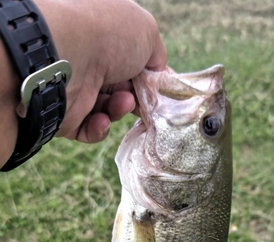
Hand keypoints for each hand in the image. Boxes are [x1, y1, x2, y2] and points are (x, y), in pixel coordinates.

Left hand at [37, 0, 166, 142]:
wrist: (67, 59)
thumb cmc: (109, 37)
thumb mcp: (147, 32)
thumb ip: (157, 54)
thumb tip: (158, 72)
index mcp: (104, 38)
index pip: (130, 62)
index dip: (147, 78)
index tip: (159, 91)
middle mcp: (89, 61)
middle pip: (121, 88)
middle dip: (137, 97)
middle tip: (145, 101)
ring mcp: (77, 88)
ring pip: (107, 109)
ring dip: (119, 109)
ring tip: (123, 103)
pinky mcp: (67, 115)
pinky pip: (89, 129)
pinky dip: (100, 128)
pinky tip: (101, 119)